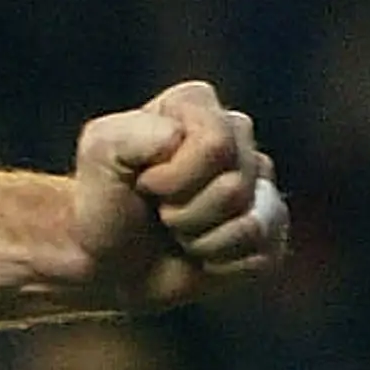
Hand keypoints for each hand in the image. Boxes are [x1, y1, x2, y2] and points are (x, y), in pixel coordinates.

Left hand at [72, 80, 285, 305]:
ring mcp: (260, 183)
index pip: (215, 143)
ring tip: (177, 230)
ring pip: (252, 223)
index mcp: (196, 105)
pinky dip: (219, 263)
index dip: (172, 177)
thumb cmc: (102, 204)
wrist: (106, 262)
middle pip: (234, 186)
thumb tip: (175, 140)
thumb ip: (126, 134)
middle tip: (159, 211)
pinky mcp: (272, 229)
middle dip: (183, 212)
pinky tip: (199, 252)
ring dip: (199, 239)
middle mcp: (237, 137)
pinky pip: (262, 253)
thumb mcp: (97, 156)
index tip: (143, 182)